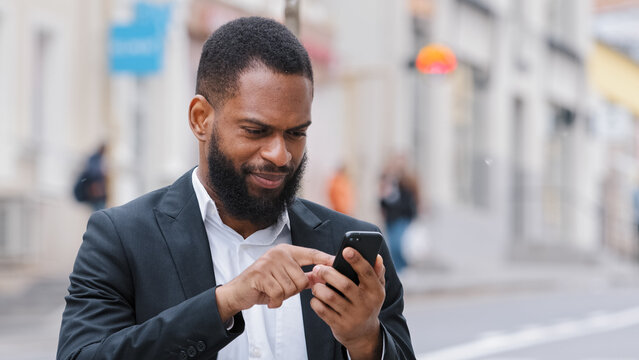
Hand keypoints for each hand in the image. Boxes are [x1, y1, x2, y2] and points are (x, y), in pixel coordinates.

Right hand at [215, 244, 333, 321]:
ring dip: (283, 296)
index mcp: (287, 251)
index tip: (338, 262)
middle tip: (280, 290)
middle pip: (302, 279)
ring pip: (291, 287)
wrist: (238, 292)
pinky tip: (269, 299)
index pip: (311, 254)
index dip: (326, 259)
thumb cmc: (264, 284)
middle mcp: (279, 253)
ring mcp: (268, 262)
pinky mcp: (260, 273)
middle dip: (293, 291)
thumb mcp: (285, 279)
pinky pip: (279, 293)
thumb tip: (323, 277)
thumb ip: (304, 276)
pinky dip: (275, 301)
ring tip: (273, 292)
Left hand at [310, 249, 385, 359]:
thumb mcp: (376, 290)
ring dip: (318, 288)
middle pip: (344, 284)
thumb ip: (377, 272)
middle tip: (318, 268)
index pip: (367, 273)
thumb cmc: (367, 303)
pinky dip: (315, 301)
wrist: (363, 334)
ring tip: (316, 284)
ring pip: (330, 297)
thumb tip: (378, 257)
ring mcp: (353, 316)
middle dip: (328, 273)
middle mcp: (366, 304)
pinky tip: (316, 297)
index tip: (346, 250)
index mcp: (376, 291)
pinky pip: (322, 310)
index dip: (357, 260)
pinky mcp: (340, 326)